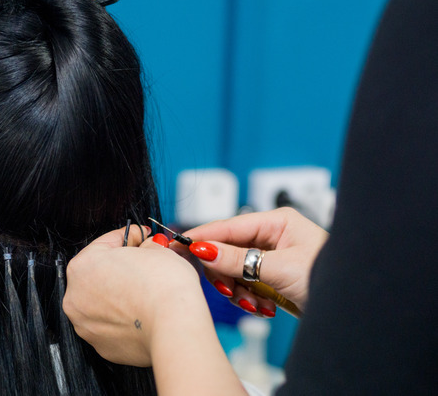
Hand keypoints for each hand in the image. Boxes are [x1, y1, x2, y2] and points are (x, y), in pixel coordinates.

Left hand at [64, 226, 246, 393]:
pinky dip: (124, 319)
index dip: (130, 236)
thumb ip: (145, 245)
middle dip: (122, 268)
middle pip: (100, 274)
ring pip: (103, 303)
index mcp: (83, 266)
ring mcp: (86, 324)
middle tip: (146, 264)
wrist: (175, 328)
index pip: (106, 242)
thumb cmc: (164, 288)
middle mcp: (76, 296)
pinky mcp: (101, 346)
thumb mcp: (157, 249)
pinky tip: (142, 313)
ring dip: (120, 295)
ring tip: (145, 292)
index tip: (142, 237)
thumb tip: (147, 247)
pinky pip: (111, 326)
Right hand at [184, 207, 328, 312]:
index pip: (228, 226)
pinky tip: (264, 308)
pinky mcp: (272, 279)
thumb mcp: (278, 269)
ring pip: (234, 272)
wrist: (352, 308)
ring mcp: (271, 259)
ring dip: (240, 292)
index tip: (177, 245)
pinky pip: (245, 286)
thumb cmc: (329, 277)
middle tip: (230, 289)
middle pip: (227, 251)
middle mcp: (272, 237)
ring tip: (256, 304)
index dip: (202, 236)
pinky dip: (250, 299)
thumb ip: (237, 259)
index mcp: (277, 222)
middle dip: (227, 275)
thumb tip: (203, 249)